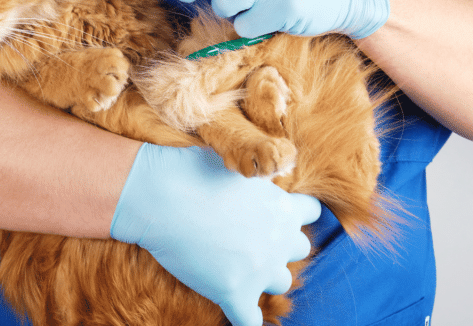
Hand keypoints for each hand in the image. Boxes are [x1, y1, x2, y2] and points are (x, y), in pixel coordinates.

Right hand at [111, 144, 320, 325]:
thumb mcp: (235, 164)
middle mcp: (279, 240)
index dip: (294, 212)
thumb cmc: (191, 171)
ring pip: (281, 283)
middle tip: (251, 236)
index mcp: (282, 206)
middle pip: (299, 249)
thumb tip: (257, 179)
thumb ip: (256, 180)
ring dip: (264, 276)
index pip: (311, 211)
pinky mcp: (234, 293)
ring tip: (240, 267)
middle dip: (279, 243)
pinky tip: (237, 313)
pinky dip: (246, 319)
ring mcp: (259, 270)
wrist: (162, 196)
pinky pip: (250, 321)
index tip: (275, 212)